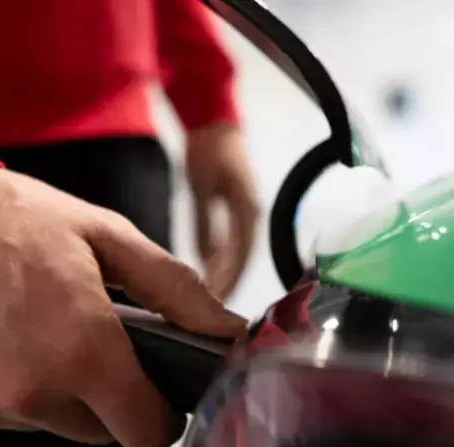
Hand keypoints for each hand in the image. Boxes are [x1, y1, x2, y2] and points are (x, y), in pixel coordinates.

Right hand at [0, 169, 246, 446]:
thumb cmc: (11, 217)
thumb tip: (229, 332)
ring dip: (44, 388)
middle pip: (97, 431)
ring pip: (43, 422)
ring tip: (22, 325)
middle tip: (76, 334)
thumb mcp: (106, 237)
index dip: (158, 414)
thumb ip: (176, 291)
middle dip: (99, 394)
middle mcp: (28, 389)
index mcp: (81, 349)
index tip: (150, 391)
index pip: (147, 435)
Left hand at [185, 123, 258, 300]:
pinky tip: (209, 279)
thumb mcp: (200, 185)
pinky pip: (233, 246)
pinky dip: (222, 263)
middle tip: (212, 315)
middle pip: (241, 260)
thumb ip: (203, 222)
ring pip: (238, 255)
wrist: (216, 125)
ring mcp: (248, 215)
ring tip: (210, 306)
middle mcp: (252, 215)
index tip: (216, 302)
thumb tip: (206, 259)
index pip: (240, 254)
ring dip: (225, 278)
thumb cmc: (208, 149)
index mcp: (247, 210)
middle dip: (227, 286)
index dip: (228, 279)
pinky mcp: (240, 215)